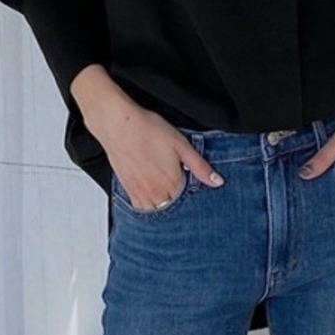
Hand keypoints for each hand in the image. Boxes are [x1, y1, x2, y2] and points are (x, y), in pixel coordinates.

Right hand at [86, 97, 224, 210]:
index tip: (188, 181)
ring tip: (163, 188)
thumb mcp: (181, 145)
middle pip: (173, 207)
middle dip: (177, 199)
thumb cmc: (148, 130)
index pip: (188, 199)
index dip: (190, 191)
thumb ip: (200, 167)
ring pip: (157, 209)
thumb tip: (217, 182)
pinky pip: (141, 208)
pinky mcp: (128, 190)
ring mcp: (141, 193)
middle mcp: (157, 193)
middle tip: (174, 182)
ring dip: (163, 204)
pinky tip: (151, 192)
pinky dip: (148, 204)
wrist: (118, 125)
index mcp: (173, 183)